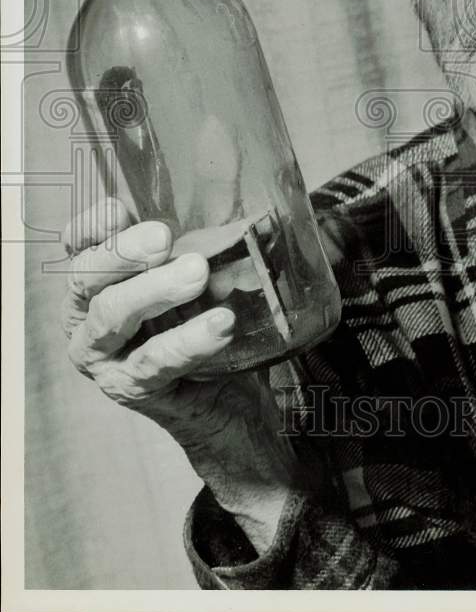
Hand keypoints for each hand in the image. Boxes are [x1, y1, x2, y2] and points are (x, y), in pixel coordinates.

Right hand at [62, 198, 319, 550]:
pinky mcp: (133, 389)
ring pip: (113, 317)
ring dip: (155, 291)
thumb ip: (210, 248)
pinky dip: (188, 341)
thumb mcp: (204, 282)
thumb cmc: (206, 325)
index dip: (92, 226)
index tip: (119, 207)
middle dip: (123, 252)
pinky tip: (220, 324)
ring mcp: (105, 358)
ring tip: (197, 273)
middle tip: (163, 238)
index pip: (80, 245)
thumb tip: (258, 215)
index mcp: (100, 281)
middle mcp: (88, 317)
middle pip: (86, 277)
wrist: (227, 405)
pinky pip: (155, 361)